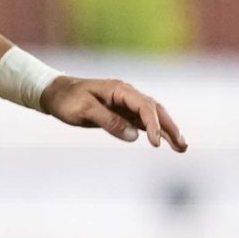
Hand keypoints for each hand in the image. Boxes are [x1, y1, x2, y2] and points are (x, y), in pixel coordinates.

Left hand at [43, 76, 186, 151]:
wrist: (56, 94)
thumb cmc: (68, 100)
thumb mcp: (84, 110)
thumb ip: (108, 121)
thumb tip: (134, 135)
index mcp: (120, 89)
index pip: (144, 106)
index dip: (152, 125)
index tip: (156, 143)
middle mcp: (127, 94)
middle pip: (155, 110)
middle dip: (170, 127)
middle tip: (182, 145)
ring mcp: (126, 103)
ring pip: (153, 116)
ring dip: (168, 130)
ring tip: (182, 147)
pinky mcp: (123, 113)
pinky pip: (143, 122)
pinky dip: (155, 131)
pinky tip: (165, 142)